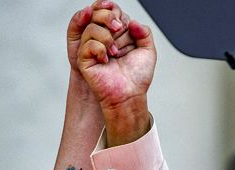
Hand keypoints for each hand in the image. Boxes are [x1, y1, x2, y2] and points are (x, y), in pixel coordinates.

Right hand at [77, 2, 155, 144]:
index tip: (121, 19)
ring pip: (91, 28)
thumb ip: (144, 32)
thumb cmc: (138, 78)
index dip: (112, 10)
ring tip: (115, 52)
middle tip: (118, 27)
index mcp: (117, 35)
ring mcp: (93, 49)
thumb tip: (132, 22)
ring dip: (106, 37)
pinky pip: (87, 45)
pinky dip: (99, 49)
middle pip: (96, 15)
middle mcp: (104, 39)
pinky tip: (106, 59)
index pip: (109, 12)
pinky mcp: (85, 60)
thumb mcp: (148, 51)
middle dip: (108, 17)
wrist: (130, 95)